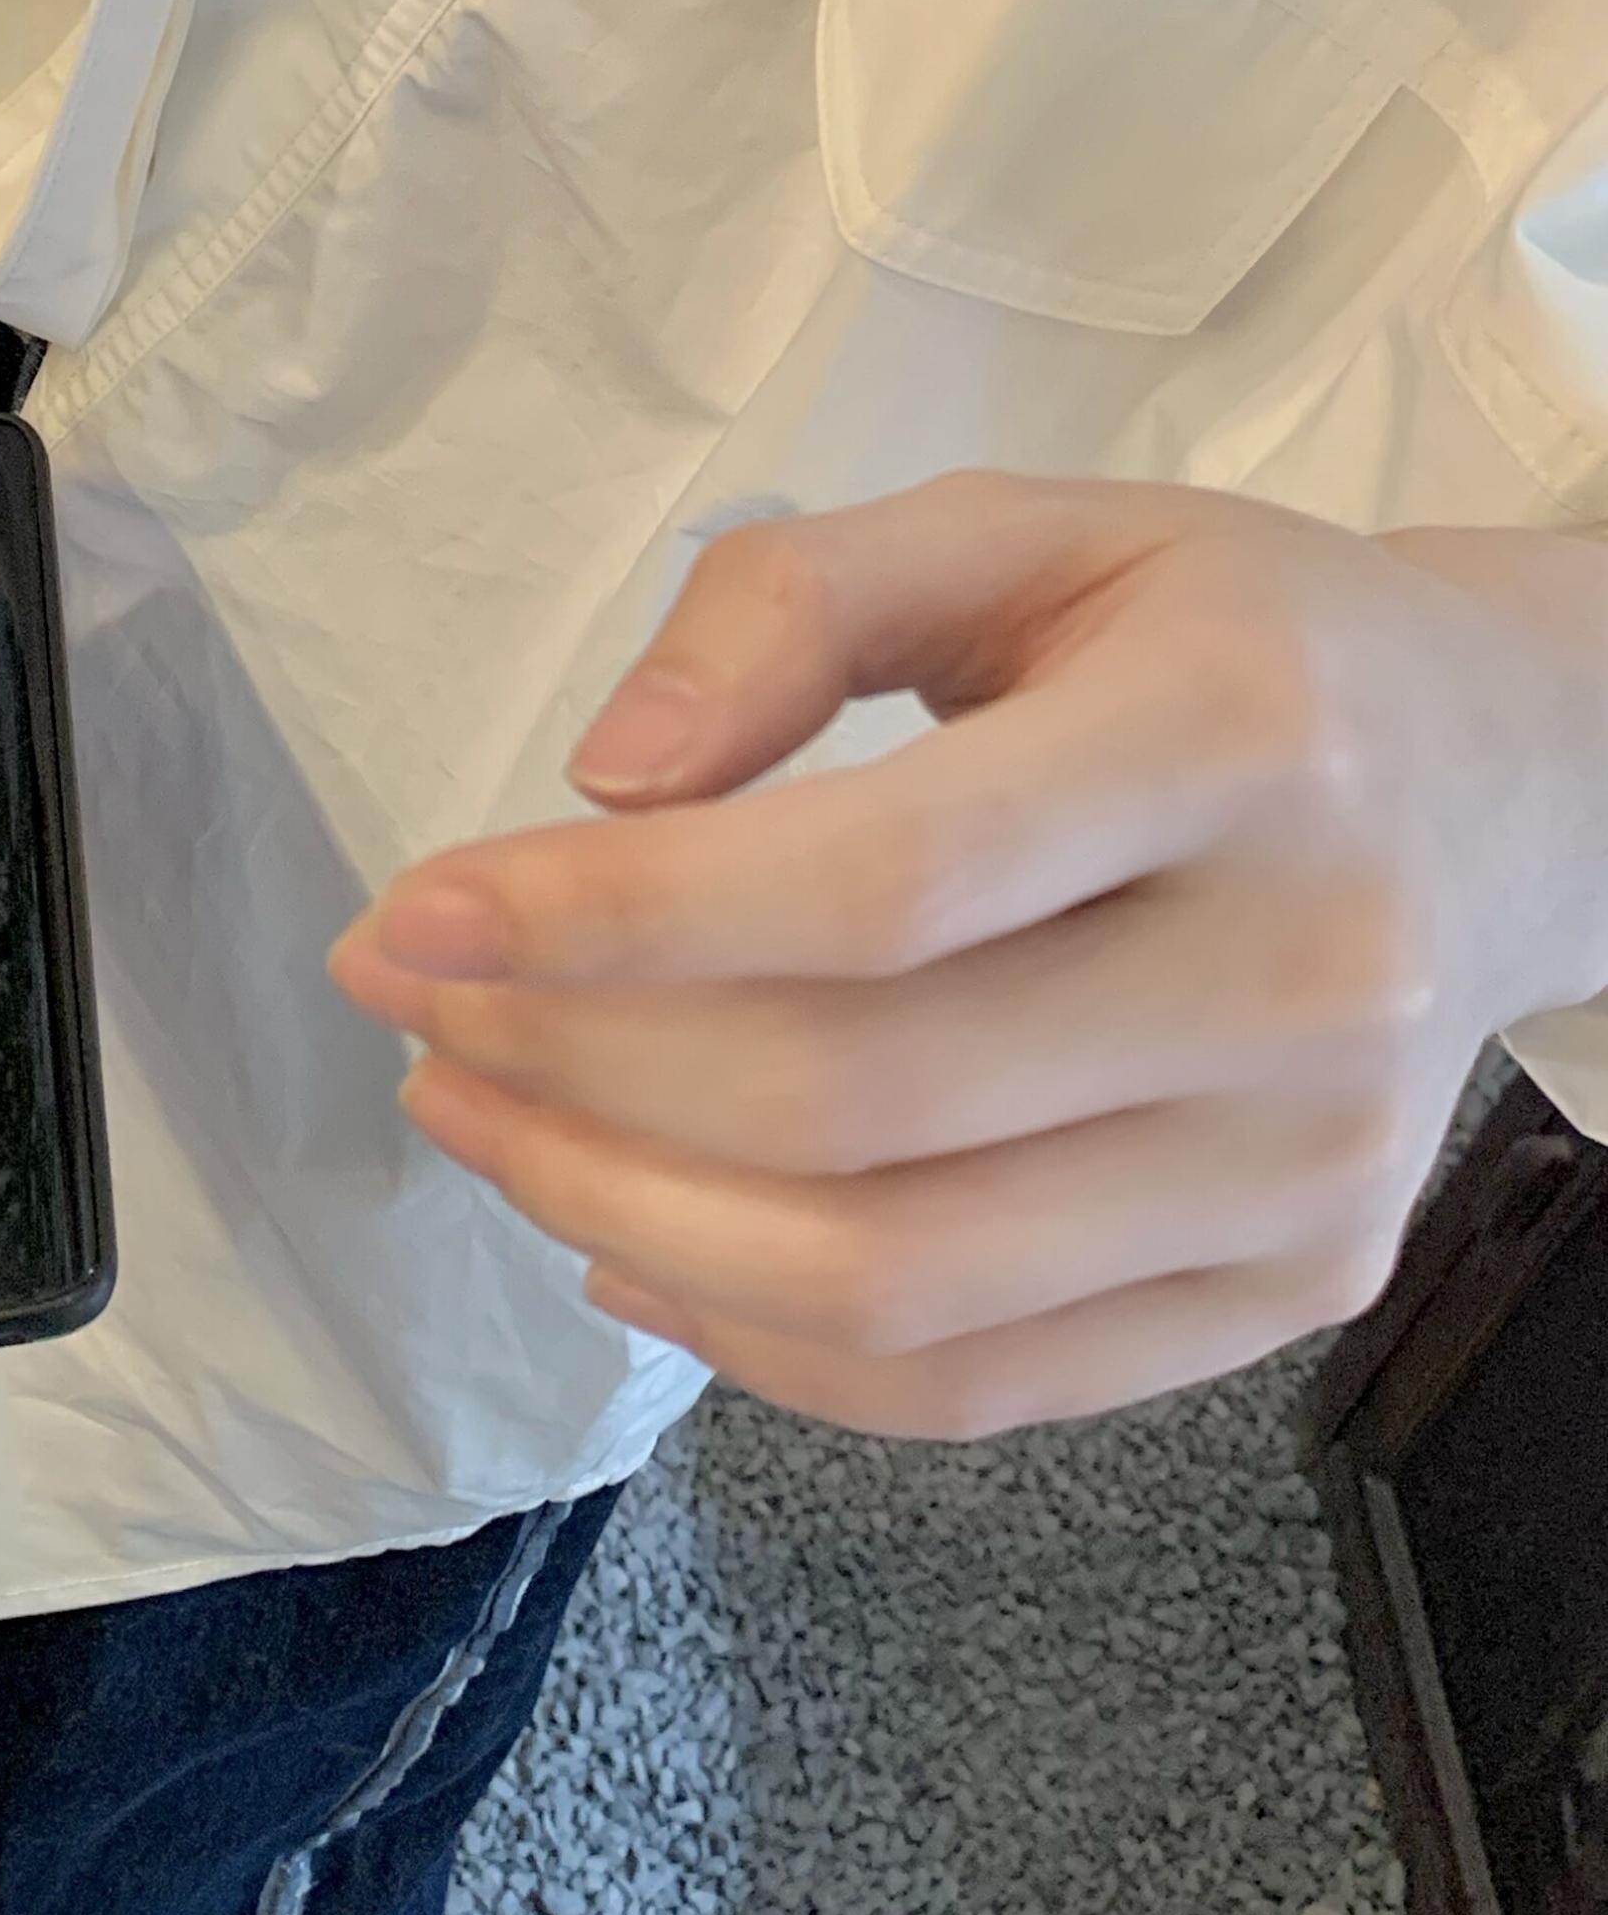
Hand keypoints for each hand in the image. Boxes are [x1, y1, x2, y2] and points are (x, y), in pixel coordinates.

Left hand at [328, 472, 1607, 1440]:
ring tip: (483, 1118)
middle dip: (574, 1072)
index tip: (415, 914)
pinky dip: (760, 1344)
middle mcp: (1299, 979)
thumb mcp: (1019, 529)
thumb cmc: (1214, 635)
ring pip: (894, 1279)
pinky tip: (626, 1242)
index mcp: (1236, 742)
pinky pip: (976, 1385)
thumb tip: (608, 781)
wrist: (1503, 783)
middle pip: (859, 1100)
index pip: (876, 882)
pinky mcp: (1293, 1294)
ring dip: (624, 1216)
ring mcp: (1305, 1169)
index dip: (614, 919)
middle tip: (416, 1012)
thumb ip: (794, 602)